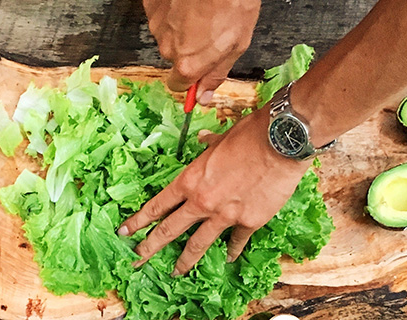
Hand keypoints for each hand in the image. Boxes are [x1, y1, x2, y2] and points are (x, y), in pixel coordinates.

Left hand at [118, 111, 308, 275]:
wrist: (281, 143)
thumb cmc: (249, 135)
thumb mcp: (221, 139)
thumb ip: (208, 146)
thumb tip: (202, 141)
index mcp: (190, 180)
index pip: (157, 206)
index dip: (138, 221)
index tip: (125, 232)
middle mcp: (202, 202)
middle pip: (169, 230)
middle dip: (150, 246)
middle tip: (137, 259)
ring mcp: (225, 215)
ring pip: (198, 244)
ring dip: (185, 261)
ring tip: (176, 272)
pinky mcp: (249, 222)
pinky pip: (236, 241)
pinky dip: (232, 250)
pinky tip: (228, 258)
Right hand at [143, 0, 259, 103]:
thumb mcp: (238, 42)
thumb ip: (217, 72)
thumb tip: (204, 96)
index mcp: (188, 63)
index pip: (180, 85)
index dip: (193, 77)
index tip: (202, 68)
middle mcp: (167, 48)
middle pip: (176, 57)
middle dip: (191, 47)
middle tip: (211, 28)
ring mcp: (156, 24)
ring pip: (169, 33)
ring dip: (183, 25)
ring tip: (203, 7)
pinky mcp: (150, 3)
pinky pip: (162, 13)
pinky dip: (174, 7)